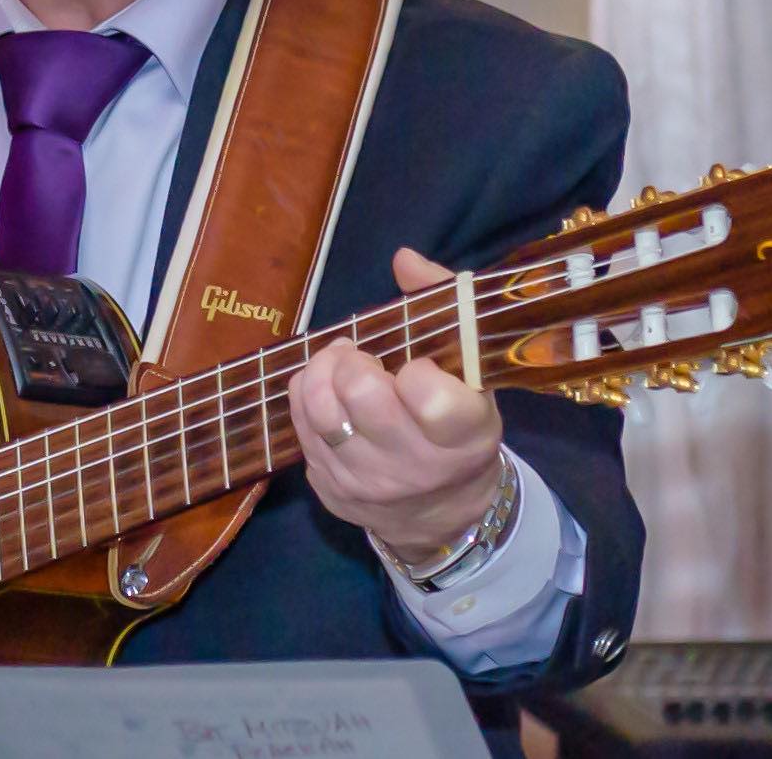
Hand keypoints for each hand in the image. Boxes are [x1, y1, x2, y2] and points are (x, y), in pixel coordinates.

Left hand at [287, 248, 502, 561]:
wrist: (443, 513)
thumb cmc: (456, 426)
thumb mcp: (470, 372)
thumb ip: (440, 306)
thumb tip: (403, 257)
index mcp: (462, 435)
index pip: (426, 397)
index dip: (413, 369)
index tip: (415, 365)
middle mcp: (416, 466)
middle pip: (361, 395)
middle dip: (352, 361)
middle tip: (360, 355)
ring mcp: (370, 483)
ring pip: (321, 412)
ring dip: (320, 373)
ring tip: (336, 363)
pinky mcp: (333, 492)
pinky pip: (301, 432)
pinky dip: (307, 400)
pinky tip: (325, 392)